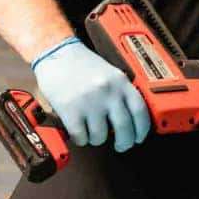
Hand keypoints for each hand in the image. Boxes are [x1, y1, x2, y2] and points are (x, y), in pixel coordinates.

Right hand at [31, 37, 150, 151]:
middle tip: (122, 145)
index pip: (140, 111)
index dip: (142, 129)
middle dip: (125, 143)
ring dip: (97, 139)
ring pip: (101, 136)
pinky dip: (81, 139)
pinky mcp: (70, 110)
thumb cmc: (81, 64)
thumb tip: (130, 120)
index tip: (139, 137)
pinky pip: (81, 136)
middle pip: (124, 128)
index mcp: (120, 82)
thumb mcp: (110, 74)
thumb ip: (121, 93)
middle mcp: (108, 92)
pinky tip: (80, 132)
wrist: (55, 53)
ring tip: (93, 132)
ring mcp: (89, 102)